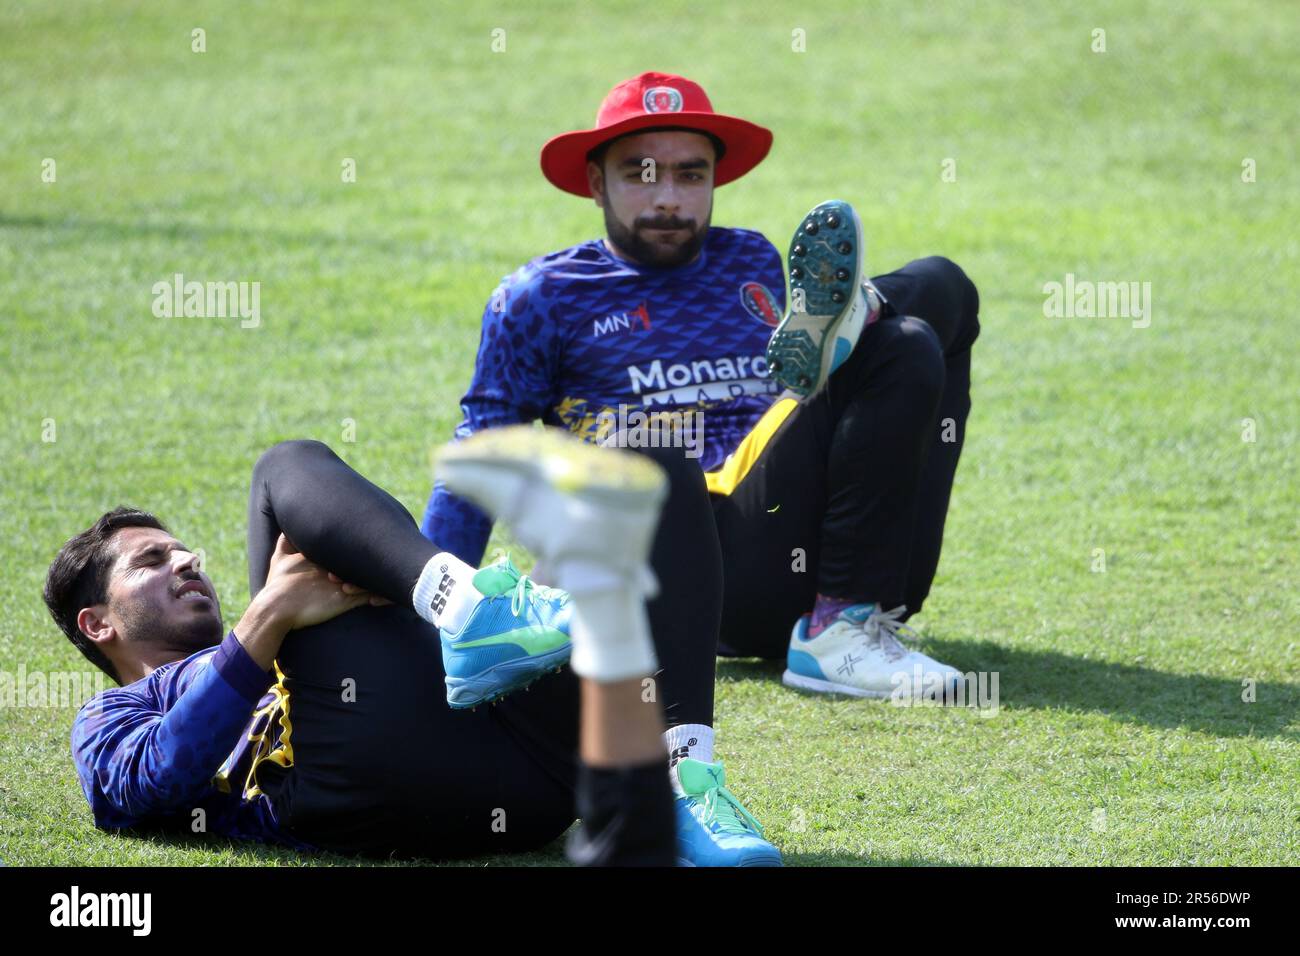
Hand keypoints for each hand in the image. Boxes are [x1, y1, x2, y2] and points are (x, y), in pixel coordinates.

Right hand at [260, 534, 385, 631]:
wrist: (274, 609)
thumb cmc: (277, 586)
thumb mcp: (278, 559)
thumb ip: (284, 543)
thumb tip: (284, 529)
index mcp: (323, 554)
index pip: (349, 542)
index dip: (362, 538)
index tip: (375, 531)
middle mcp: (336, 566)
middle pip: (364, 554)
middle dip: (379, 550)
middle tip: (395, 543)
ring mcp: (343, 582)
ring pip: (371, 574)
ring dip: (384, 572)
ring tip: (403, 567)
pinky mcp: (346, 600)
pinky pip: (370, 595)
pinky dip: (382, 594)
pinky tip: (393, 592)